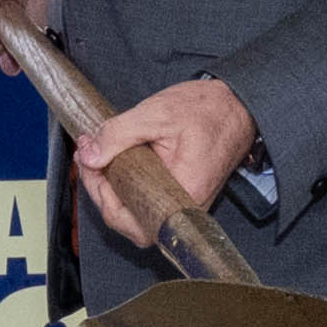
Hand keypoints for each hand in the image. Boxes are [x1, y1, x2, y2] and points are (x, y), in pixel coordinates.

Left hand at [75, 72, 254, 245]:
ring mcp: (183, 205)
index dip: (99, 191)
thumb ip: (117, 134)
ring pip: (136, 212)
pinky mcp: (182, 197)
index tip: (88, 161)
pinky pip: (149, 201)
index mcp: (181, 192)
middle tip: (90, 155)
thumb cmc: (207, 110)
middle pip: (128, 220)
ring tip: (101, 155)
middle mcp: (185, 208)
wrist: (238, 106)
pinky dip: (129, 184)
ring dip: (113, 186)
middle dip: (101, 188)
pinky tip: (119, 161)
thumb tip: (89, 155)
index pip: (126, 217)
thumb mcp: (155, 114)